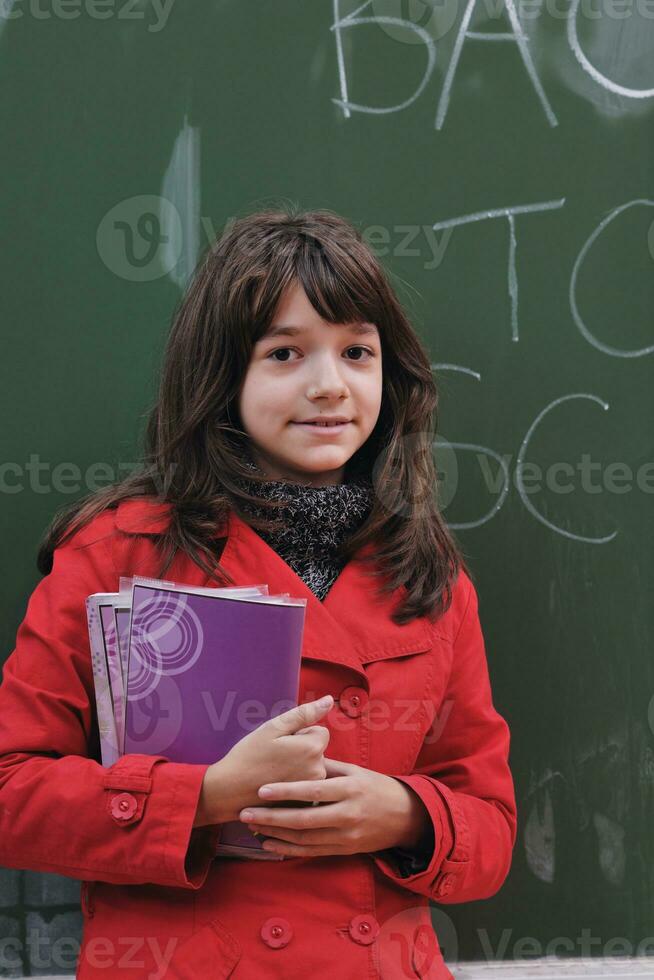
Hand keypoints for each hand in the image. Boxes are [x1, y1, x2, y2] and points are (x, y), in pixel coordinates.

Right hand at [194, 695, 332, 826]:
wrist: (229, 790)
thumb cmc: (249, 755)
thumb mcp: (274, 728)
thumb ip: (304, 713)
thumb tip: (329, 700)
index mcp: (313, 748)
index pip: (319, 732)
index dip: (300, 734)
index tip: (282, 743)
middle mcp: (318, 770)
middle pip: (317, 750)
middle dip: (301, 750)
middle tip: (275, 757)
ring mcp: (312, 789)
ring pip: (312, 766)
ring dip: (298, 765)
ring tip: (274, 771)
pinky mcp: (305, 802)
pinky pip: (307, 783)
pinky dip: (295, 781)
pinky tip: (277, 783)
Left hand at [237, 757, 432, 857]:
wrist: (404, 817)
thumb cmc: (375, 787)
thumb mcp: (355, 771)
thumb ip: (326, 767)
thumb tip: (300, 754)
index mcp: (349, 788)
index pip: (313, 791)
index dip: (286, 791)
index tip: (261, 789)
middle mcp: (347, 814)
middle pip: (304, 819)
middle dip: (272, 817)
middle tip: (246, 813)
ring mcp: (346, 836)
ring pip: (305, 838)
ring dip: (276, 834)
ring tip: (252, 827)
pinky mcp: (344, 850)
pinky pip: (312, 851)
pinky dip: (289, 849)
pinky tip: (270, 844)